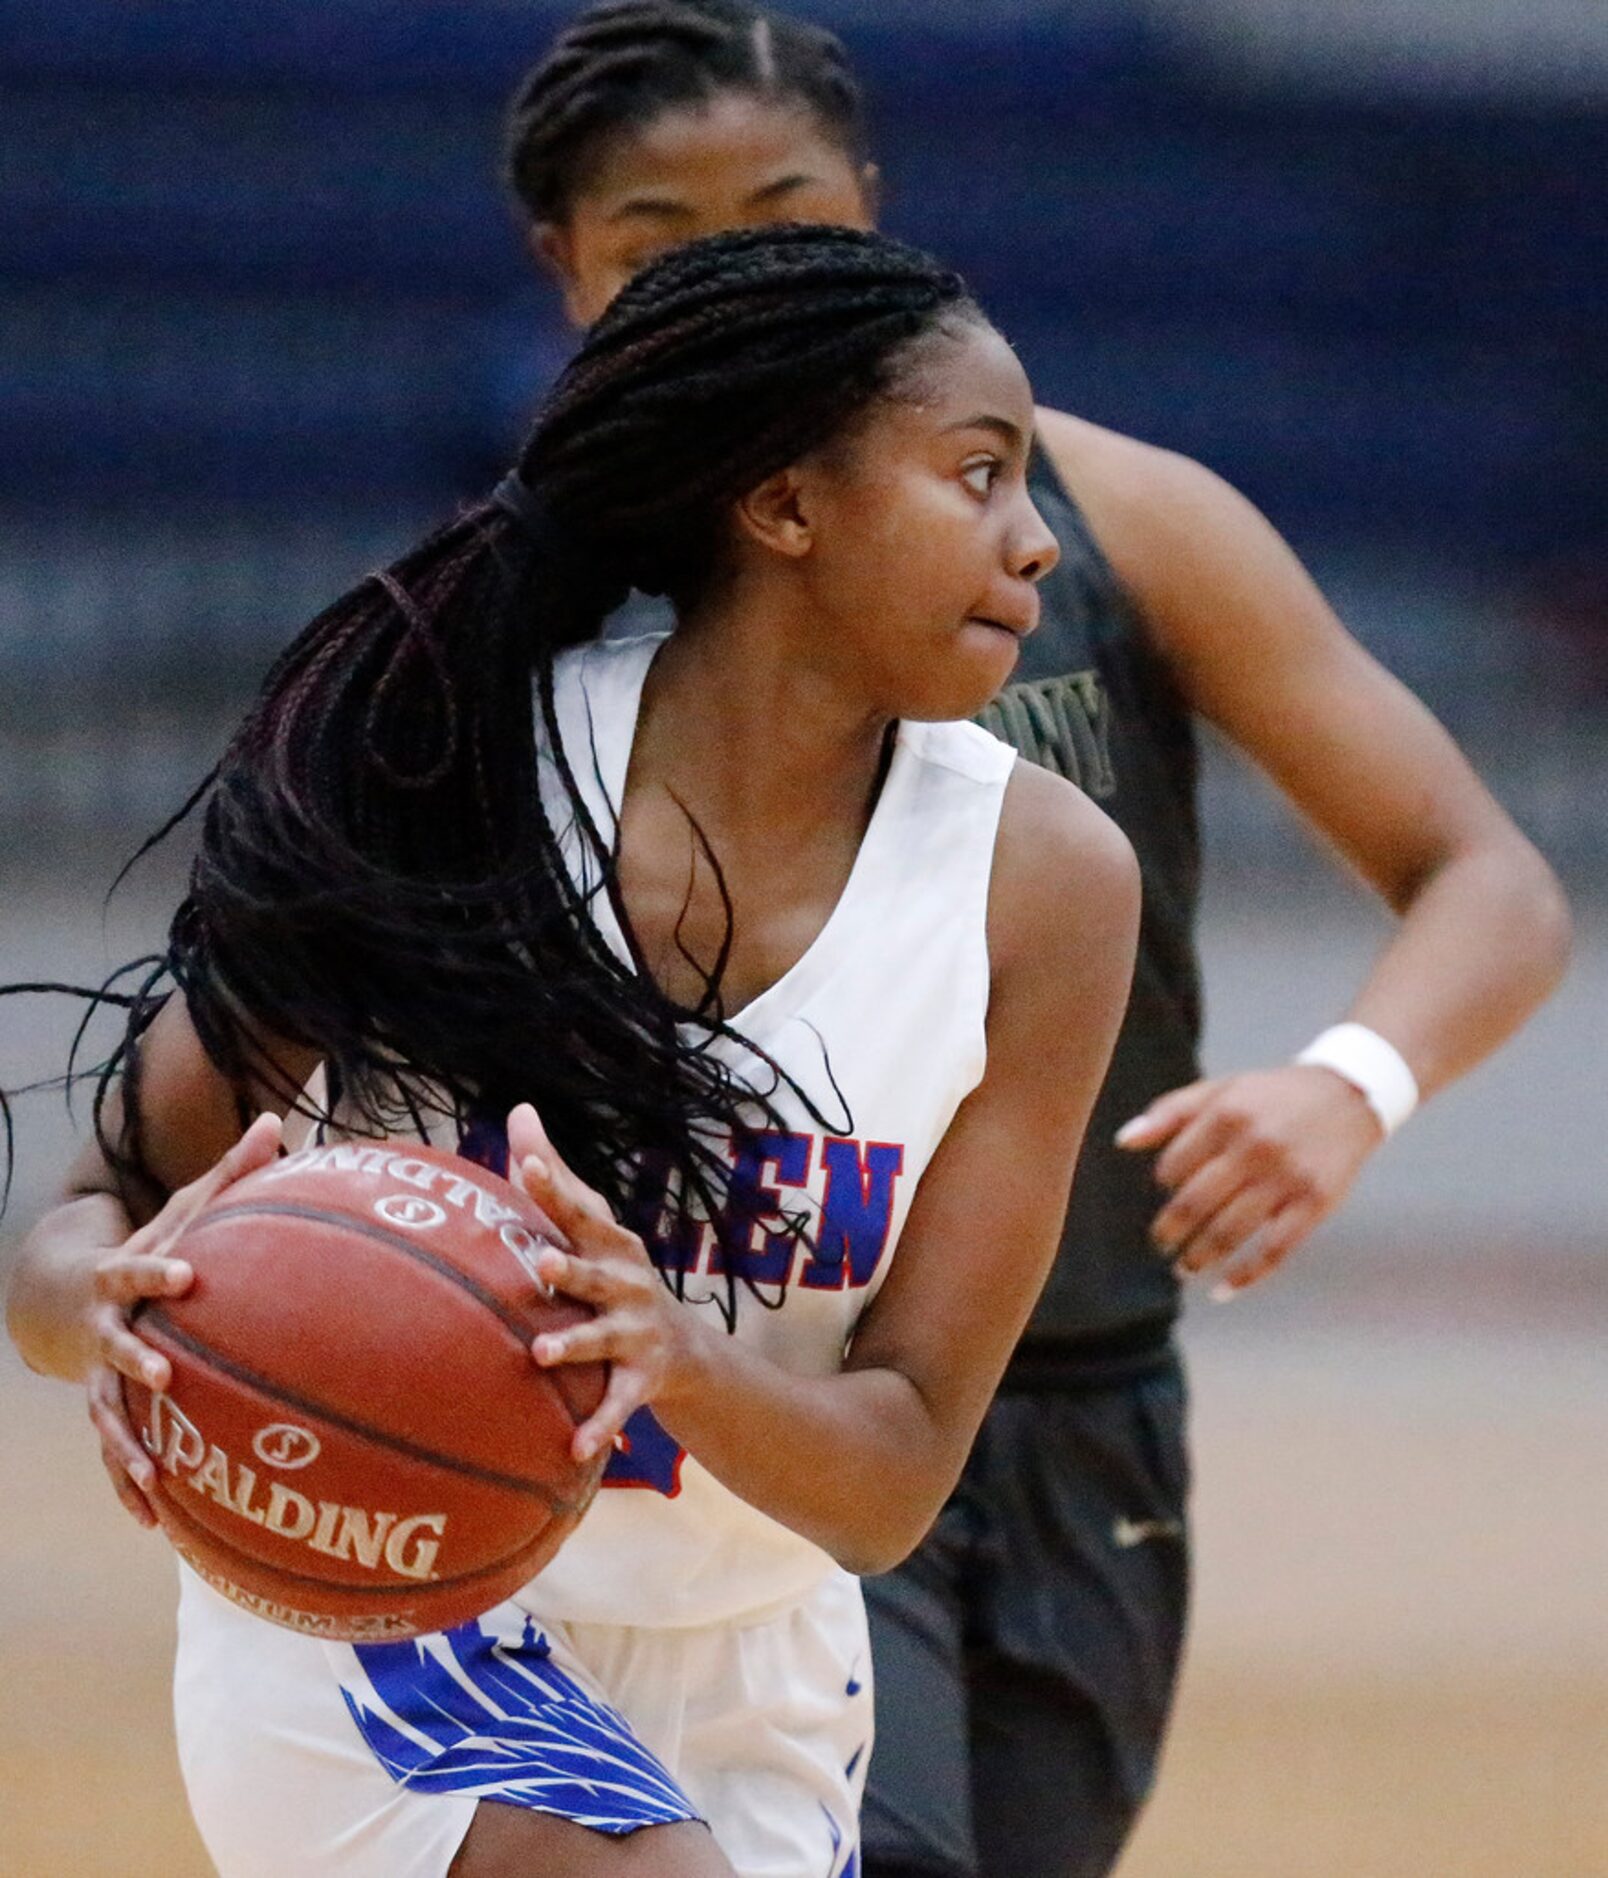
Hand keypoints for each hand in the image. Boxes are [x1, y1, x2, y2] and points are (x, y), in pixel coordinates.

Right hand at [85, 1112, 283, 1525]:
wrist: (61, 1291)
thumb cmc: (148, 1247)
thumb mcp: (178, 1208)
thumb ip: (228, 1173)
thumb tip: (280, 1122)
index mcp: (122, 1278)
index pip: (137, 1269)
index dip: (158, 1270)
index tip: (186, 1275)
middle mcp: (104, 1330)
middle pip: (113, 1348)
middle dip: (134, 1362)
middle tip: (164, 1376)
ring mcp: (97, 1377)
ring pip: (106, 1418)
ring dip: (127, 1448)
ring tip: (155, 1480)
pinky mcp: (105, 1413)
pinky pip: (117, 1455)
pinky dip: (131, 1489)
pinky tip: (157, 1525)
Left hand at [508, 1103, 696, 1466]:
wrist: (685, 1351)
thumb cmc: (614, 1273)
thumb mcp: (592, 1225)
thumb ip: (553, 1172)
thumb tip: (518, 1110)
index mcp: (610, 1244)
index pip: (580, 1211)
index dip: (556, 1188)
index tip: (529, 1164)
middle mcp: (627, 1283)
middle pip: (597, 1273)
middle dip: (572, 1267)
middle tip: (541, 1262)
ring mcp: (636, 1333)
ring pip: (602, 1340)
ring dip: (575, 1344)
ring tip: (541, 1354)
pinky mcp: (640, 1380)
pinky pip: (617, 1407)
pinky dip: (599, 1427)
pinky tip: (574, 1449)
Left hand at [1116, 1066, 1382, 1294]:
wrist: (1349, 1096)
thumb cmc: (1271, 1097)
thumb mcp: (1222, 1090)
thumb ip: (1170, 1112)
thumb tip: (1121, 1141)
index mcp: (1226, 1116)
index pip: (1174, 1166)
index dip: (1164, 1184)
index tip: (1167, 1193)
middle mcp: (1255, 1147)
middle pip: (1195, 1204)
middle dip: (1169, 1232)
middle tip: (1160, 1244)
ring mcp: (1287, 1179)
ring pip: (1229, 1232)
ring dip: (1199, 1257)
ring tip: (1184, 1269)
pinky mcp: (1315, 1204)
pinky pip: (1274, 1251)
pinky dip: (1245, 1276)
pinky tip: (1222, 1290)